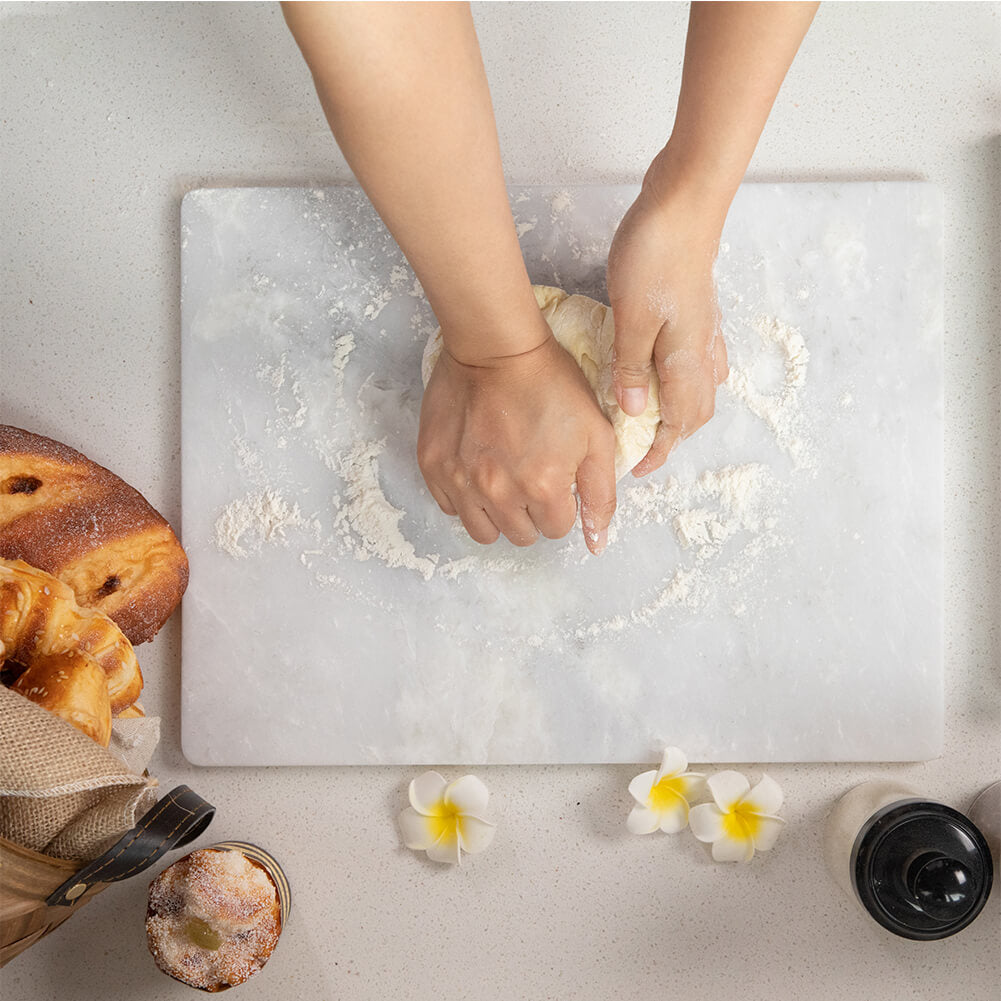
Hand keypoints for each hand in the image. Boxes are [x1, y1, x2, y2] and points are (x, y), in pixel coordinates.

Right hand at [418, 332, 616, 554]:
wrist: (496, 348)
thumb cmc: (549, 383)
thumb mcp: (595, 435)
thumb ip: (600, 495)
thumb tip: (596, 543)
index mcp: (543, 488)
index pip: (557, 529)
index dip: (561, 503)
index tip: (555, 476)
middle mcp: (499, 494)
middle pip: (521, 535)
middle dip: (531, 513)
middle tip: (530, 475)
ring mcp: (461, 482)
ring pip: (483, 532)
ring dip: (498, 515)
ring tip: (503, 480)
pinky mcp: (433, 467)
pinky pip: (449, 507)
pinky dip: (465, 498)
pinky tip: (477, 469)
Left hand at [606, 174, 728, 476]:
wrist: (685, 203)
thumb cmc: (655, 255)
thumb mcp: (632, 317)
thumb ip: (631, 367)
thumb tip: (632, 412)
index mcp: (686, 359)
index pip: (678, 422)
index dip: (659, 450)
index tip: (638, 468)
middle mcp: (703, 350)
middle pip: (697, 411)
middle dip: (673, 437)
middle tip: (642, 447)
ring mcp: (706, 330)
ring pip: (702, 388)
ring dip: (682, 411)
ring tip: (653, 419)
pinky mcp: (700, 311)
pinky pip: (701, 362)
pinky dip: (688, 382)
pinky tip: (670, 374)